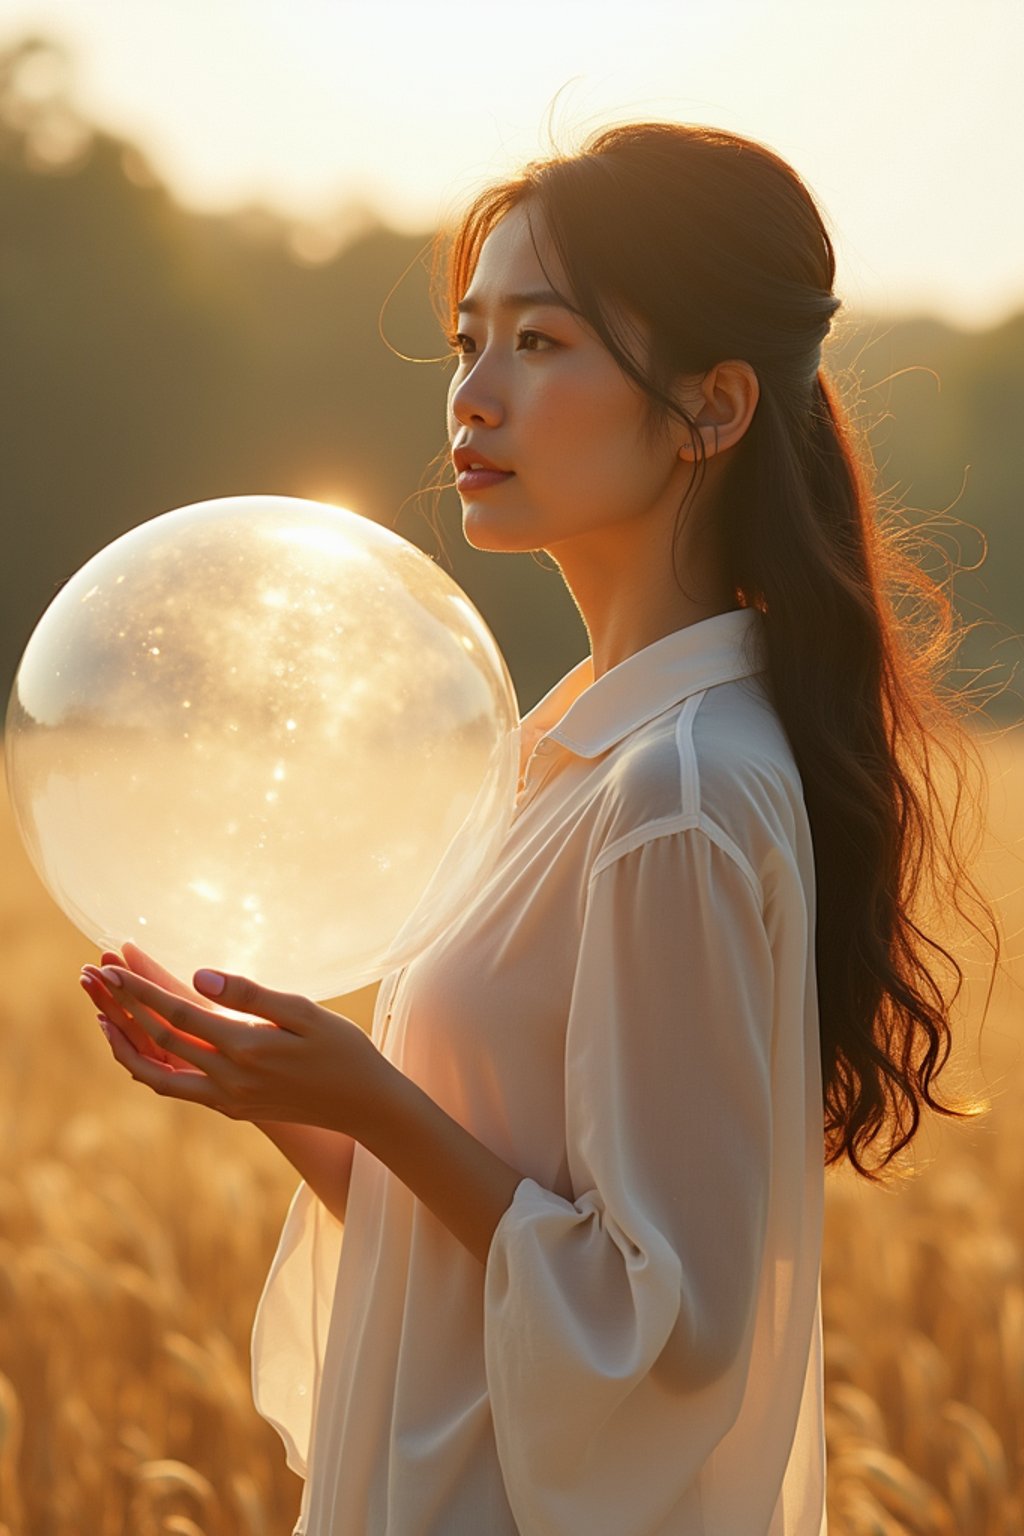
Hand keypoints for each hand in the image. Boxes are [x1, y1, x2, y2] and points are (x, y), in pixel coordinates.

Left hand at [82, 962, 386, 1135]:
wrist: (364, 1105)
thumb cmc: (342, 1048)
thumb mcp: (304, 1011)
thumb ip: (249, 994)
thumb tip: (197, 976)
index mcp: (246, 1047)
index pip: (178, 1013)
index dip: (140, 989)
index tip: (111, 966)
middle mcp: (228, 1079)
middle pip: (159, 1040)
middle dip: (121, 1007)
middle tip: (90, 978)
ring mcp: (227, 1099)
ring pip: (157, 1074)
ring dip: (125, 1044)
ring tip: (102, 1017)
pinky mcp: (231, 1109)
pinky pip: (176, 1089)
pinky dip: (150, 1067)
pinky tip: (142, 1048)